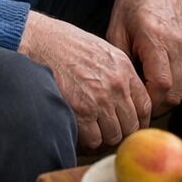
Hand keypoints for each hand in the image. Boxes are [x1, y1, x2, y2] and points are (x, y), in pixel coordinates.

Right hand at [18, 10, 151, 151]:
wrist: (37, 39)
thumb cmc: (62, 43)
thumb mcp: (98, 50)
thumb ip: (115, 73)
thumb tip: (122, 100)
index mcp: (123, 67)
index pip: (144, 107)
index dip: (136, 122)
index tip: (126, 127)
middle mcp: (116, 85)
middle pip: (131, 126)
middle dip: (118, 133)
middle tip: (104, 133)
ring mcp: (100, 99)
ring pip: (113, 137)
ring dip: (101, 139)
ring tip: (88, 133)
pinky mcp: (81, 110)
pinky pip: (93, 140)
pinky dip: (85, 142)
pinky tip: (77, 133)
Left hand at [106, 0, 181, 116]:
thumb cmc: (130, 6)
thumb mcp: (116, 32)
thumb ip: (122, 63)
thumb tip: (124, 94)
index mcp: (155, 39)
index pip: (160, 85)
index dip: (149, 103)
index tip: (134, 107)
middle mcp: (177, 45)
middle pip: (175, 93)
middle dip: (157, 106)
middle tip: (138, 107)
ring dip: (166, 98)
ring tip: (146, 96)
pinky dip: (174, 87)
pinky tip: (157, 83)